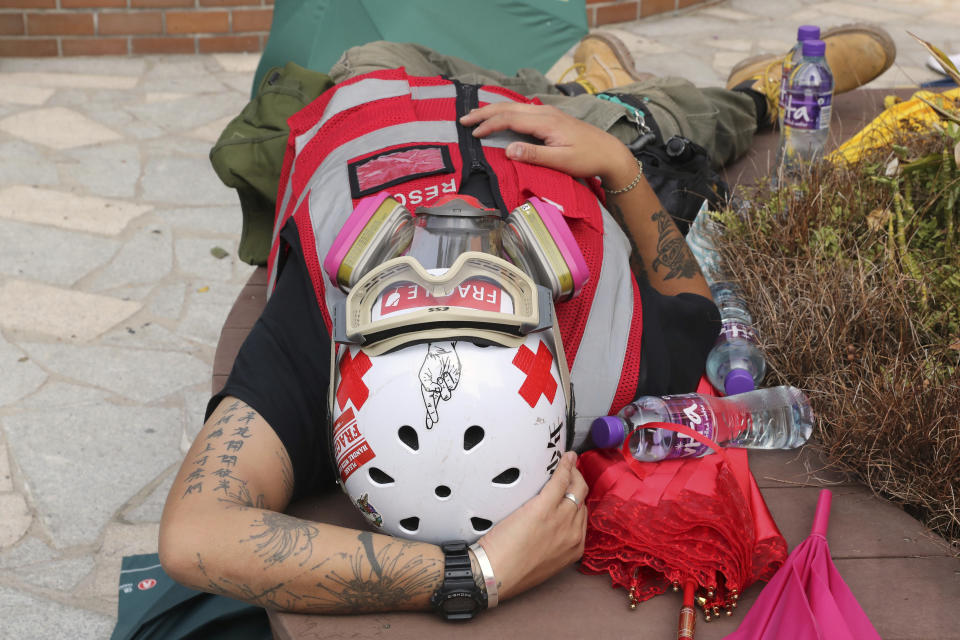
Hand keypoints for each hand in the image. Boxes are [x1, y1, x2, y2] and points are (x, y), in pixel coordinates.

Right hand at [418, 342, 460, 428]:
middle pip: (436, 406)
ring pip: (446, 395)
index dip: (430, 414)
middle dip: (433, 414)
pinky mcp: (454, 382)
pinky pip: (452, 385)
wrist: (442, 353)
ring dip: (442, 387)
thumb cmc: (431, 363)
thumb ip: (428, 385)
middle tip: (433, 420)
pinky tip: (447, 373)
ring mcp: (446, 387)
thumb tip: (437, 391)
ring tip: (440, 378)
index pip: (429, 404)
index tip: (431, 423)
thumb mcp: (424, 375)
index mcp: (429, 389)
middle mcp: (438, 390)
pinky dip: (449, 379)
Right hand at [459, 102, 637, 188]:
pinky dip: (504, 112)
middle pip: (508, 108)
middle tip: (463, 119)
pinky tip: (498, 116)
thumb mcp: (561, 161)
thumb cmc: (587, 158)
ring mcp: (547, 112)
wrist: (609, 152)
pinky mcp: (550, 117)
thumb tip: (507, 150)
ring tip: (474, 116)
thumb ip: (534, 155)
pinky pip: (521, 111)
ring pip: (513, 107)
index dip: (489, 125)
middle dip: (484, 113)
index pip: (509, 119)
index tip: (473, 134)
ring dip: (492, 110)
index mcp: (545, 122)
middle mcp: (544, 112)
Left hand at [475, 451, 587, 599]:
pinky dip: (565, 467)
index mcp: (575, 548)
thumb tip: (550, 529)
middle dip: (578, 484)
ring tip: (567, 464)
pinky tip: (565, 458)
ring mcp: (562, 519)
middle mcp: (574, 533)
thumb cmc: (513, 571)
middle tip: (570, 473)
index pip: (582, 516)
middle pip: (581, 500)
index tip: (572, 492)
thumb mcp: (544, 561)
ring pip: (576, 488)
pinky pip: (560, 481)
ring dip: (573, 473)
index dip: (577, 500)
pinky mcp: (544, 507)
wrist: (495, 574)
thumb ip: (553, 544)